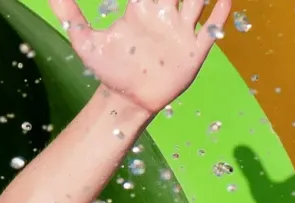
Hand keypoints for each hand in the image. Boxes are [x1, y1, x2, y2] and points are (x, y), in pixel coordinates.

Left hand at [46, 0, 229, 117]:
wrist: (126, 100)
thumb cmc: (108, 69)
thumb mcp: (85, 42)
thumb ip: (70, 16)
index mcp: (143, 7)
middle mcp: (165, 14)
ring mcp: (182, 30)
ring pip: (198, 0)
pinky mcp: (194, 50)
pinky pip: (212, 27)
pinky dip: (220, 12)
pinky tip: (223, 0)